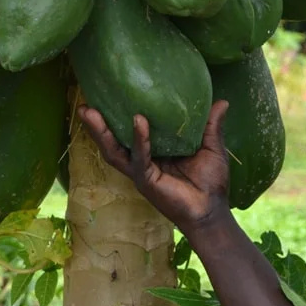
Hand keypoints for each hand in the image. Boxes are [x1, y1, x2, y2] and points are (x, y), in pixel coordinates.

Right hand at [76, 100, 232, 234]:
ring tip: (89, 111)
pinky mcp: (147, 180)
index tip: (105, 95)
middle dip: (96, 124)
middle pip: (112, 141)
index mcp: (154, 152)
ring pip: (115, 150)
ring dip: (101, 132)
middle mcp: (142, 161)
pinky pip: (140, 158)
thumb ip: (210, 125)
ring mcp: (142, 171)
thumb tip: (222, 101)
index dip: (116, 117)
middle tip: (84, 104)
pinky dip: (140, 139)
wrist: (212, 210)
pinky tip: (138, 121)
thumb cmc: (211, 181)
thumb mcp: (211, 147)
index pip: (129, 132)